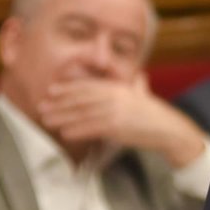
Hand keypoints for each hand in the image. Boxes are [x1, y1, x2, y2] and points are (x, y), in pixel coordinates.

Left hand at [39, 74, 206, 166]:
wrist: (168, 129)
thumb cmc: (154, 114)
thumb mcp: (144, 95)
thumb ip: (138, 86)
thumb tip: (140, 77)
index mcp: (118, 87)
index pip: (87, 86)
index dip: (67, 88)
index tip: (51, 90)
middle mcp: (114, 97)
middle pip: (80, 99)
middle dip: (59, 103)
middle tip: (41, 107)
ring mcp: (115, 111)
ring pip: (82, 114)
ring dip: (62, 117)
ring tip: (47, 121)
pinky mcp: (116, 127)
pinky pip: (91, 128)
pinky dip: (76, 130)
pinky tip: (64, 133)